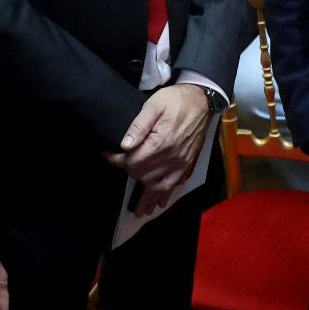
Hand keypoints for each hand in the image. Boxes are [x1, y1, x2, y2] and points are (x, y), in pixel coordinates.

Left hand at [107, 85, 211, 215]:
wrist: (201, 100)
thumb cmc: (176, 100)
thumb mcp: (154, 104)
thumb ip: (138, 125)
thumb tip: (125, 145)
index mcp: (161, 143)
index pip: (132, 161)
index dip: (116, 160)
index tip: (107, 154)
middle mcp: (171, 157)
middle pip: (143, 175)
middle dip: (129, 172)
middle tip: (120, 164)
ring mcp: (180, 163)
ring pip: (158, 187)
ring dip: (146, 196)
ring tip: (139, 209)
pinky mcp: (187, 164)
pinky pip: (174, 185)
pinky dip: (165, 196)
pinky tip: (159, 203)